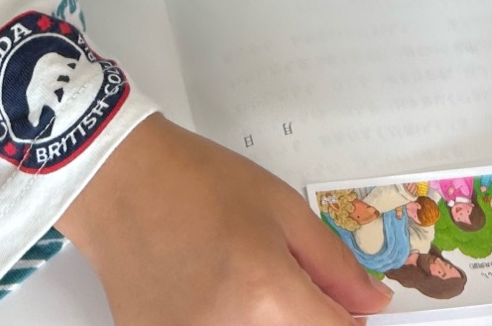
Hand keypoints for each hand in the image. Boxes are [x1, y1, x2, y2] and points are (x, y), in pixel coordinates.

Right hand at [59, 113, 392, 325]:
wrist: (118, 181)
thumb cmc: (198, 182)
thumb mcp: (281, 208)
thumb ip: (332, 264)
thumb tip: (372, 303)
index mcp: (266, 293)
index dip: (349, 321)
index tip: (344, 310)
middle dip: (302, 319)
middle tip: (284, 289)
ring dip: (263, 322)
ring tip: (241, 284)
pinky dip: (224, 321)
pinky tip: (210, 295)